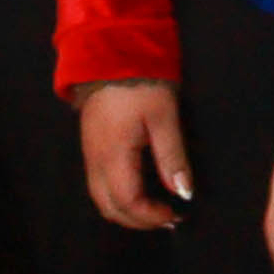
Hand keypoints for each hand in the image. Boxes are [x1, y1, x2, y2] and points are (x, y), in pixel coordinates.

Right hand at [76, 81, 192, 232]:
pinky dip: (119, 196)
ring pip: (102, 199)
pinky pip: (100, 184)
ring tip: (156, 208)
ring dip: (127, 210)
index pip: (128, 202)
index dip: (151, 216)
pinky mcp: (91, 147)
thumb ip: (172, 158)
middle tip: (168, 218)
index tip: (176, 214)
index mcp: (113, 156)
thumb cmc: (141, 83)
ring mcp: (90, 155)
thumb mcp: (164, 117)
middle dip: (138, 220)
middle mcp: (96, 161)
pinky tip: (141, 189)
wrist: (110, 52)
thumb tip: (183, 193)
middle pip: (110, 208)